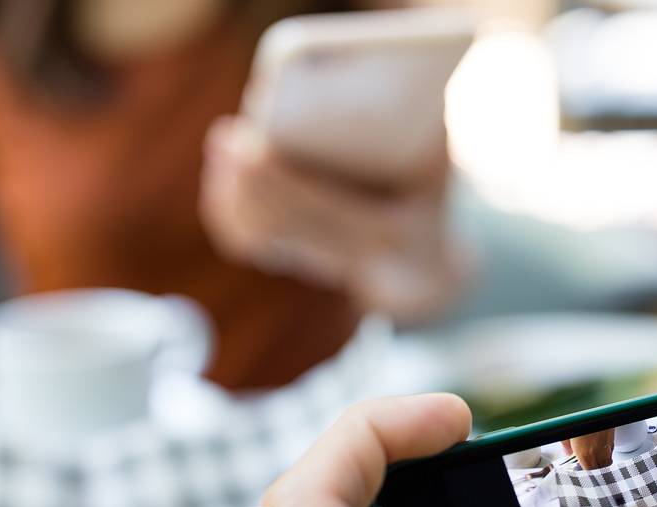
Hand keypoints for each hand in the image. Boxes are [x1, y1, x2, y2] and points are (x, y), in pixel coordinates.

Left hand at [200, 117, 469, 323]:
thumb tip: (414, 89)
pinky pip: (248, 242)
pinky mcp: (291, 261)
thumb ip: (432, 133)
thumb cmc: (426, 199)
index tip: (255, 146)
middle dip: (249, 182)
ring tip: (221, 148)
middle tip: (227, 138)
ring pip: (259, 238)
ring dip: (230, 194)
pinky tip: (220, 175)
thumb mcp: (436, 168)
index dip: (285, 183)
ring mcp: (315, 263)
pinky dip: (226, 211)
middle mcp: (348, 256)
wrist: (418, 267)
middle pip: (284, 224)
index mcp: (383, 232)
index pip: (326, 213)